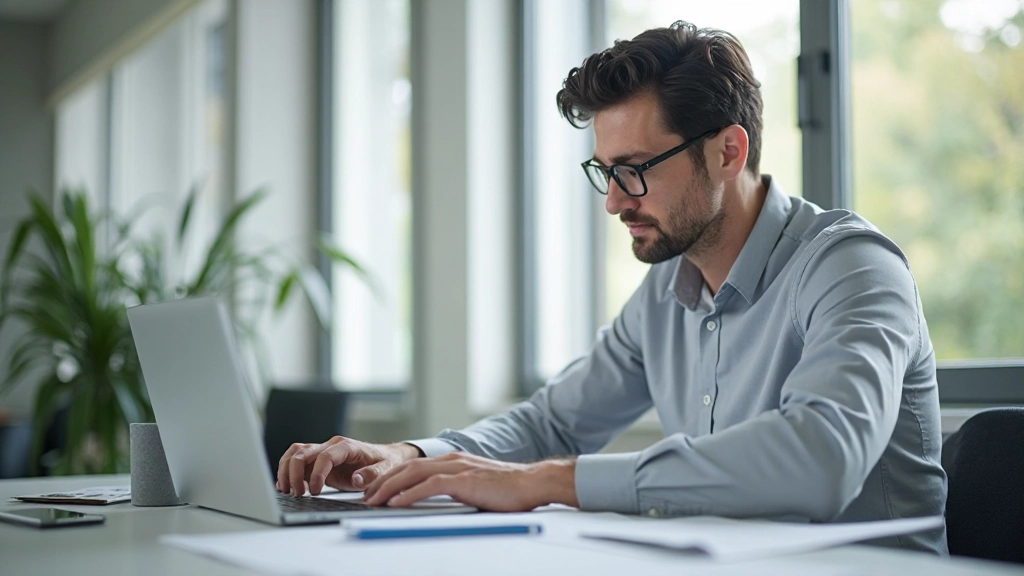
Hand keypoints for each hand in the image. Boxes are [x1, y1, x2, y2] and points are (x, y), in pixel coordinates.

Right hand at [276, 436, 420, 496]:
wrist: (385, 457)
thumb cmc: (384, 462)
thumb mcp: (385, 469)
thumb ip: (372, 475)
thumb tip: (357, 479)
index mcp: (346, 446)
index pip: (324, 456)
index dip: (316, 474)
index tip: (314, 491)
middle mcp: (331, 445)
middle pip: (303, 452)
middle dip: (295, 473)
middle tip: (298, 494)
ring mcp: (322, 451)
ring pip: (295, 453)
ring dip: (286, 470)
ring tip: (286, 490)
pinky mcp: (317, 460)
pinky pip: (296, 459)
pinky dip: (287, 470)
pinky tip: (284, 486)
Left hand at [363, 452, 578, 510]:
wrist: (533, 482)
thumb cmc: (509, 488)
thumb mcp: (475, 485)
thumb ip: (455, 488)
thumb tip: (434, 501)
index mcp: (453, 460)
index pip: (413, 466)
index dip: (391, 477)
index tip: (376, 490)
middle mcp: (451, 459)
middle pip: (407, 467)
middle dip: (382, 481)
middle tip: (365, 496)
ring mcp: (457, 468)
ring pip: (413, 474)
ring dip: (389, 488)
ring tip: (373, 500)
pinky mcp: (463, 480)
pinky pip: (429, 486)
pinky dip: (409, 494)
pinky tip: (396, 503)